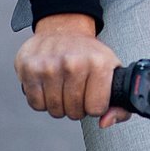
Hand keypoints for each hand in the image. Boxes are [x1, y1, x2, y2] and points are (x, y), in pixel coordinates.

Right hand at [14, 13, 128, 128]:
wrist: (64, 28)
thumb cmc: (88, 54)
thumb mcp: (112, 72)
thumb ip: (120, 105)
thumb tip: (105, 122)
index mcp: (98, 63)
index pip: (96, 109)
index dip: (95, 106)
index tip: (93, 93)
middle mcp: (74, 63)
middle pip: (74, 112)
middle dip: (76, 106)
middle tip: (76, 89)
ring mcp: (49, 64)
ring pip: (54, 110)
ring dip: (58, 104)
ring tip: (63, 85)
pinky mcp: (29, 67)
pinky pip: (36, 104)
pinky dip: (42, 99)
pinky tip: (48, 83)